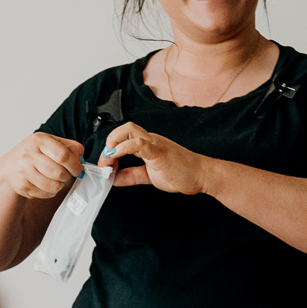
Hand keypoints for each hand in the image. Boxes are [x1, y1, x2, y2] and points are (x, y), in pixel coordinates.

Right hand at [0, 132, 85, 200]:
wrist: (10, 166)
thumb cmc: (35, 153)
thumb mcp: (51, 143)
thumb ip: (70, 148)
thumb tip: (81, 161)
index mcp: (39, 140)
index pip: (62, 155)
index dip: (75, 165)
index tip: (79, 170)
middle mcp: (28, 154)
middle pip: (58, 173)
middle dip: (67, 176)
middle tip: (67, 175)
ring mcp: (23, 171)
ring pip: (53, 186)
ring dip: (60, 185)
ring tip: (57, 179)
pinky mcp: (22, 186)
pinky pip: (45, 194)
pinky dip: (50, 191)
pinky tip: (46, 184)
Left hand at [100, 122, 216, 194]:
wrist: (201, 175)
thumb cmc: (181, 173)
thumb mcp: (149, 177)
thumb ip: (131, 176)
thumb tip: (113, 178)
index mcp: (147, 144)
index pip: (122, 138)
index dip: (109, 151)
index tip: (105, 167)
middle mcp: (149, 140)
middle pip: (123, 129)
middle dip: (108, 144)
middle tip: (105, 163)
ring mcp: (154, 143)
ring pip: (128, 130)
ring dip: (113, 143)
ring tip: (109, 160)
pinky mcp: (159, 151)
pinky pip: (139, 143)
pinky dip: (124, 148)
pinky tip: (117, 156)